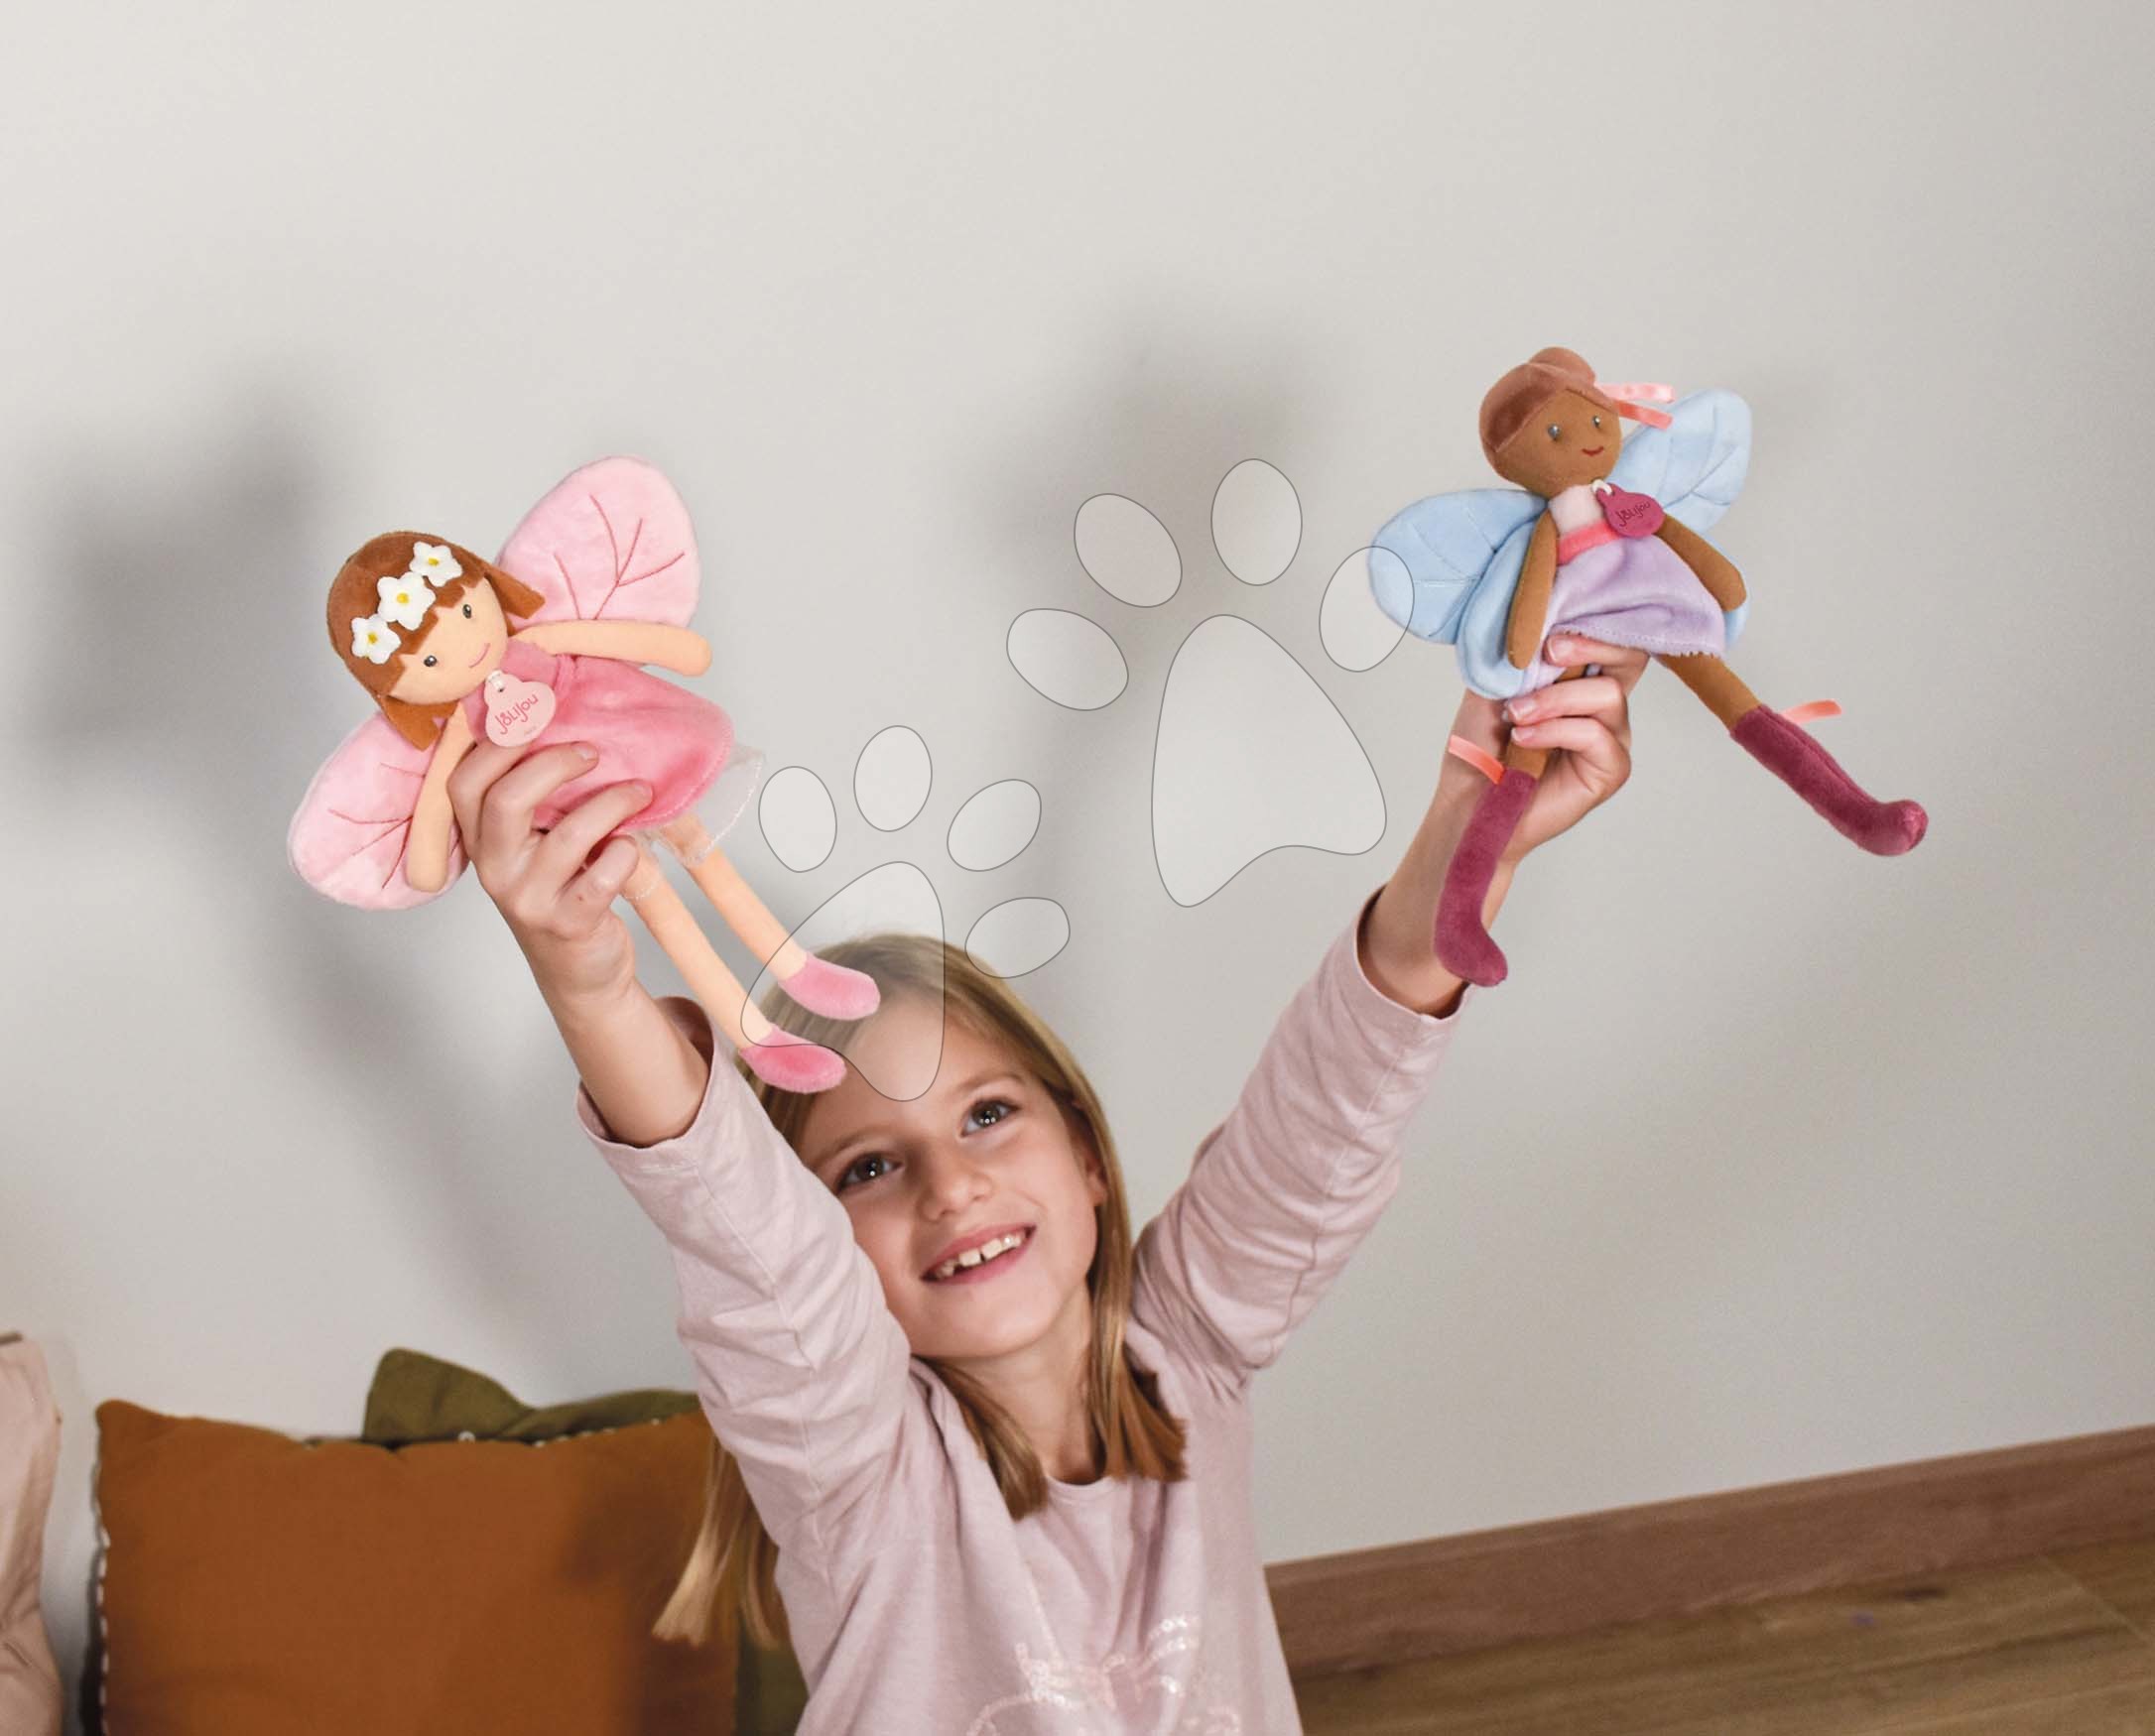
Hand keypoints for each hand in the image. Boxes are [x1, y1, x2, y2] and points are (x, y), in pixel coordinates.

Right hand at [446, 739, 651, 1006]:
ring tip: (640, 791)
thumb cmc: (561, 891)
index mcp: (480, 840)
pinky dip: (625, 852)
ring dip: (612, 803)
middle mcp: (495, 869)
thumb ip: (537, 798)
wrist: (579, 970)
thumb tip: (566, 723)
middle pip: (506, 799)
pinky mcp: (569, 924)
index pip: (464, 782)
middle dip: (555, 763)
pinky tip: (631, 847)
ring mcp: (529, 899)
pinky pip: (603, 875)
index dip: (498, 743)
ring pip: (567, 834)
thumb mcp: (534, 844)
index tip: (539, 714)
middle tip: (593, 752)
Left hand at [1448, 634, 1647, 865]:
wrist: (1468, 798)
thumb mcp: (1494, 684)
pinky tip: (1524, 737)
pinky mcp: (1611, 769)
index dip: (1589, 625)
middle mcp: (1603, 706)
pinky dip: (1555, 730)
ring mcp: (1611, 737)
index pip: (1608, 639)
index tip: (1549, 628)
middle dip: (1591, 646)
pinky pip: (1595, 735)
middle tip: (1549, 652)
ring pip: (1608, 695)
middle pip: (1630, 659)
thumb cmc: (1481, 744)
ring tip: (1516, 714)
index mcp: (1580, 680)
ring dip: (1555, 699)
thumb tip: (1536, 616)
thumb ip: (1519, 653)